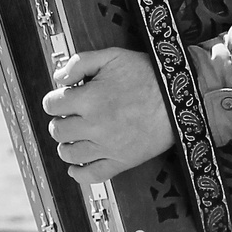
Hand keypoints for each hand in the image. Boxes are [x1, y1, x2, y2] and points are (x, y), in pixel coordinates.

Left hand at [42, 48, 174, 182]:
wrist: (180, 96)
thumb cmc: (150, 75)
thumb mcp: (113, 56)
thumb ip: (80, 62)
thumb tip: (59, 76)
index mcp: (90, 99)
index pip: (51, 105)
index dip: (54, 99)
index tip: (61, 99)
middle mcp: (95, 125)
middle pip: (57, 130)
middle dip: (60, 120)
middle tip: (70, 115)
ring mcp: (108, 147)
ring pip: (68, 154)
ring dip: (67, 144)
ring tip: (75, 135)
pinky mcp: (122, 161)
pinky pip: (92, 175)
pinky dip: (79, 173)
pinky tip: (76, 165)